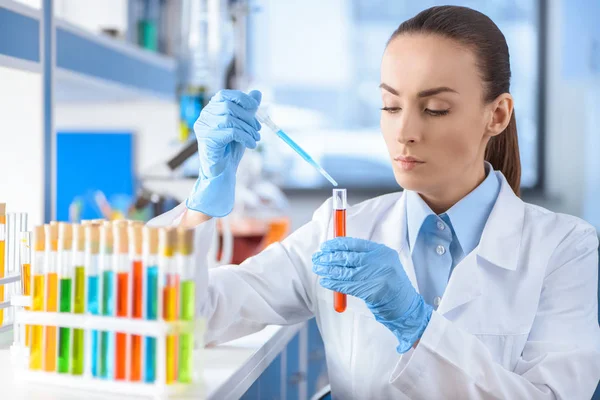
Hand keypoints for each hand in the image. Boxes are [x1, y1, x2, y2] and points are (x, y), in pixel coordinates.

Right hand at [186, 89, 261, 216]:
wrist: (222, 172)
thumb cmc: (230, 148)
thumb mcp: (242, 126)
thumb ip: (248, 110)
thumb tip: (257, 93)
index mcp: (211, 110)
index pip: (224, 94)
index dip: (241, 98)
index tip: (255, 106)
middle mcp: (204, 116)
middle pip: (229, 106)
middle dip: (248, 117)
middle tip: (258, 129)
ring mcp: (203, 127)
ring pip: (230, 118)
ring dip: (248, 128)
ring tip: (256, 138)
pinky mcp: (207, 138)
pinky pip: (231, 132)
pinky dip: (245, 137)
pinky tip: (251, 144)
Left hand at [312, 237, 431, 352]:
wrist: (405, 305)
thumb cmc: (390, 284)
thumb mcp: (382, 264)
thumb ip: (364, 257)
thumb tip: (337, 252)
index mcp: (381, 251)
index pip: (354, 243)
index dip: (336, 244)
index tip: (325, 246)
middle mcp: (379, 261)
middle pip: (348, 256)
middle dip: (329, 257)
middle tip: (317, 257)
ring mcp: (376, 276)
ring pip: (345, 271)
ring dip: (328, 270)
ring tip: (318, 269)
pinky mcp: (371, 291)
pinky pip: (347, 285)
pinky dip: (334, 283)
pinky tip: (325, 281)